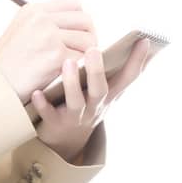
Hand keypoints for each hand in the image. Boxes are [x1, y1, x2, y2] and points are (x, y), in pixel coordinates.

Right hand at [0, 0, 97, 97]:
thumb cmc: (8, 62)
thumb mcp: (22, 30)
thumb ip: (45, 22)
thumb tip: (77, 23)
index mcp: (34, 10)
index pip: (74, 4)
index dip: (81, 20)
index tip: (78, 35)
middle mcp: (42, 18)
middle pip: (86, 20)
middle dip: (89, 37)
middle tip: (84, 52)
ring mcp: (50, 35)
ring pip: (88, 40)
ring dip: (87, 54)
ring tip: (76, 63)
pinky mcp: (56, 55)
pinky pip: (82, 58)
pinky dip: (80, 67)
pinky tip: (70, 73)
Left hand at [31, 39, 153, 161]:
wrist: (66, 142)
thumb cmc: (88, 106)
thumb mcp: (108, 92)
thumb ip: (121, 73)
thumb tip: (143, 44)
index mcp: (109, 96)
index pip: (128, 78)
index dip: (138, 60)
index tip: (144, 40)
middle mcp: (95, 107)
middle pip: (100, 90)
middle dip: (97, 71)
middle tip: (93, 49)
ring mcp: (76, 117)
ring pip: (76, 102)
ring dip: (72, 84)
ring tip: (68, 63)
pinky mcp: (55, 124)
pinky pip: (49, 115)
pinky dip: (43, 105)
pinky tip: (37, 93)